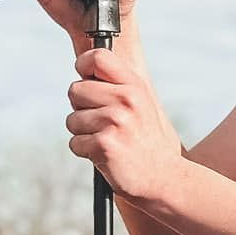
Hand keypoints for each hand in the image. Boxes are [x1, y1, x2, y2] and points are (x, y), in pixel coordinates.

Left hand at [67, 47, 182, 202]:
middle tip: (101, 122)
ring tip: (107, 140)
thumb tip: (82, 73)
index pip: (97, 57)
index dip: (83, 66)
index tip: (85, 78)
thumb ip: (116, 85)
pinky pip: (74, 142)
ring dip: (83, 133)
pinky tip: (104, 154)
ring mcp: (115, 122)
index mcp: (134, 85)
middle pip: (75, 89)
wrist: (163, 178)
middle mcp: (126, 99)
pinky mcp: (104, 145)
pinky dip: (84, 151)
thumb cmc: (145, 141)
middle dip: (80, 108)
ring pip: (72, 119)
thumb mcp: (140, 104)